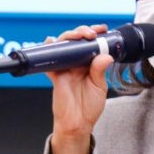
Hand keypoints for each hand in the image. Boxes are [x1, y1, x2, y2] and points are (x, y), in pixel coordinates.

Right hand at [46, 24, 113, 153]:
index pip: (91, 44)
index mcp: (89, 65)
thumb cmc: (89, 107)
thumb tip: (105, 56)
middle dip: (82, 32)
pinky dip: (49, 49)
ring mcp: (65, 68)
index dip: (94, 34)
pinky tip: (51, 42)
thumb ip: (100, 71)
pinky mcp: (55, 76)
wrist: (77, 124)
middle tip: (90, 33)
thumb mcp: (99, 88)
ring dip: (68, 37)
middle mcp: (76, 64)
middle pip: (76, 41)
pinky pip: (49, 60)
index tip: (102, 29)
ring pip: (63, 46)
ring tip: (77, 35)